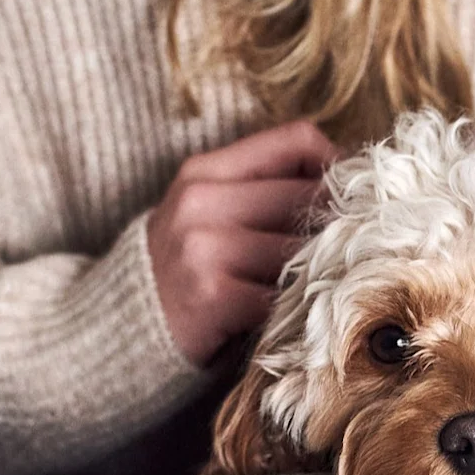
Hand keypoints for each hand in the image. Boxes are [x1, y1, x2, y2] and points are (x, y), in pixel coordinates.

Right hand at [147, 120, 342, 366]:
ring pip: (304, 248)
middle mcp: (201, 201)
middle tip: (357, 249)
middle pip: (309, 195)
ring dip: (324, 270)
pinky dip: (301, 307)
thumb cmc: (181, 272)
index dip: (337, 164)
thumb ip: (263, 191)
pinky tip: (299, 316)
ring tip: (327, 285)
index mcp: (204, 171)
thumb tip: (350, 184)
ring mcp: (203, 247)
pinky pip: (285, 295)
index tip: (352, 195)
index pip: (297, 140)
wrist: (116, 334)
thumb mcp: (207, 214)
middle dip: (341, 225)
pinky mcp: (213, 296)